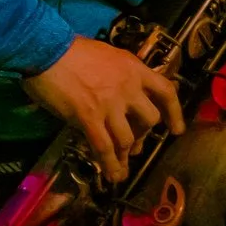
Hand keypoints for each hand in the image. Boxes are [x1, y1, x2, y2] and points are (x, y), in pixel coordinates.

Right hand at [23, 36, 185, 182]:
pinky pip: (104, 147)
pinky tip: (112, 175)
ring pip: (128, 138)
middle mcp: (129, 87)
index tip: (177, 130)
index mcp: (135, 69)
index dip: (175, 113)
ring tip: (121, 170)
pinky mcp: (89, 118)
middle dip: (143, 135)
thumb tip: (120, 93)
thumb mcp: (108, 56)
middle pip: (150, 119)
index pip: (166, 92)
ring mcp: (111, 104)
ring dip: (125, 156)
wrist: (48, 49)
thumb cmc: (72, 50)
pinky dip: (110, 164)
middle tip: (134, 146)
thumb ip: (120, 74)